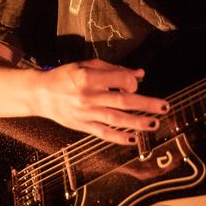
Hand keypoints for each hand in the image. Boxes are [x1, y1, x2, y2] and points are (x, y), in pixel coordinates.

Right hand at [37, 59, 168, 144]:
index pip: (120, 80)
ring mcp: (85, 113)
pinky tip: (133, 139)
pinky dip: (119, 137)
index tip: (136, 83)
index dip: (133, 82)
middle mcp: (88, 96)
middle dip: (146, 105)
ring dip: (138, 122)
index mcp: (89, 77)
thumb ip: (114, 69)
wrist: (41, 94)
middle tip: (164, 107)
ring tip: (154, 124)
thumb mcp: (88, 65)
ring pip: (116, 119)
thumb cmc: (66, 76)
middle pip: (123, 101)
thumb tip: (140, 74)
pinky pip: (103, 133)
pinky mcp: (82, 125)